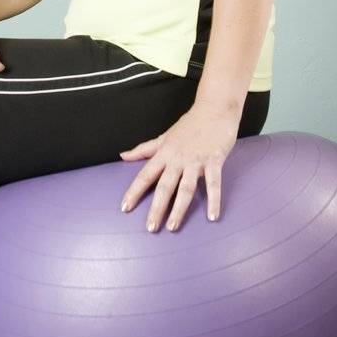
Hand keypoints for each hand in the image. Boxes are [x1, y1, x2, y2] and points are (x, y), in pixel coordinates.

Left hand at [119, 105, 239, 229]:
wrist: (215, 109)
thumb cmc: (189, 125)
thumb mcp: (164, 137)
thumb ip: (144, 149)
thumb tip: (122, 155)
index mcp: (164, 153)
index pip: (145, 174)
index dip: (134, 191)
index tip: (125, 208)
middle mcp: (178, 159)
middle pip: (164, 186)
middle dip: (156, 208)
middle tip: (150, 228)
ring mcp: (196, 160)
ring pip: (186, 188)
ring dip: (179, 208)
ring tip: (173, 227)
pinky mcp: (214, 160)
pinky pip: (214, 183)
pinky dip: (214, 200)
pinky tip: (212, 216)